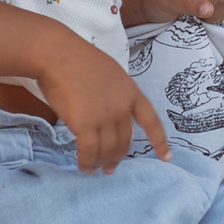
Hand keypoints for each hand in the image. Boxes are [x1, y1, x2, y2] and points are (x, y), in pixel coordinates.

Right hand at [33, 33, 169, 172]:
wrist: (57, 54)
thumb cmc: (76, 58)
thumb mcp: (109, 72)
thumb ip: (116, 93)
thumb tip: (110, 111)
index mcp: (132, 92)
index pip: (151, 121)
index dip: (159, 141)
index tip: (166, 157)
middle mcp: (122, 107)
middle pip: (125, 142)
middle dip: (117, 158)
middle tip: (109, 168)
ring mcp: (105, 116)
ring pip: (107, 150)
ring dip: (100, 163)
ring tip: (92, 169)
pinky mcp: (85, 124)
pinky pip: (89, 151)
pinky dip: (87, 161)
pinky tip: (83, 165)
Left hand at [126, 0, 223, 27]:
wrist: (148, 3)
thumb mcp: (168, 0)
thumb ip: (188, 3)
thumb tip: (209, 9)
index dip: (207, 4)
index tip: (189, 10)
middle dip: (209, 11)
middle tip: (189, 12)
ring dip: (213, 15)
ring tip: (193, 13)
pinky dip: (216, 16)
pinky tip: (200, 14)